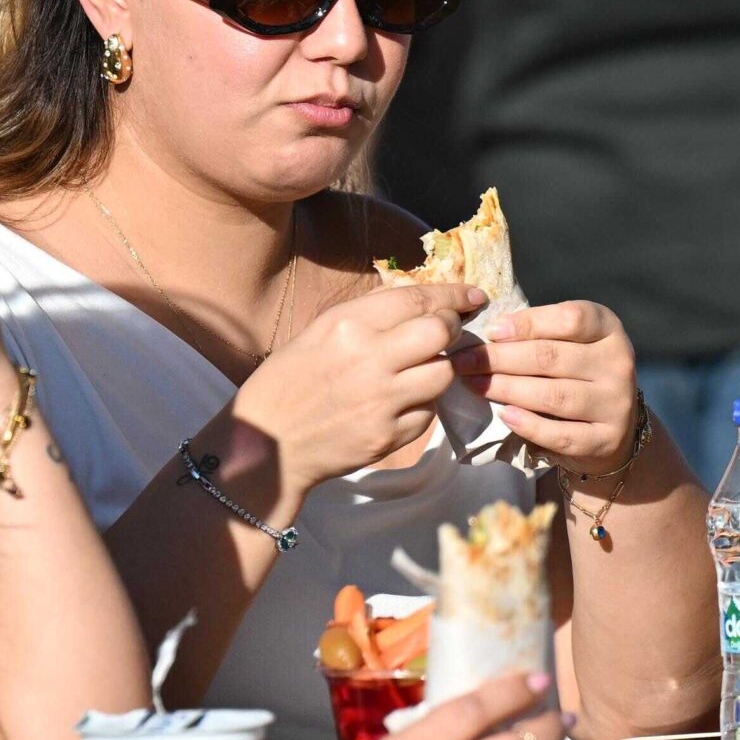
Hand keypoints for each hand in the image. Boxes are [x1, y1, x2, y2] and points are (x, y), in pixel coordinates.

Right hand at [230, 281, 481, 499]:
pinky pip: (428, 413)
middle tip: (448, 334)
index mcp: (348, 324)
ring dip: (439, 370)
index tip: (473, 297)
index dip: (454, 296)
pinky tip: (401, 403)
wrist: (266, 444)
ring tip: (420, 371)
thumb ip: (369, 318)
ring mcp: (382, 401)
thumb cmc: (287, 382)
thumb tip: (419, 306)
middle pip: (440, 333)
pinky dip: (422, 405)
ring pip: (443, 375)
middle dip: (452, 330)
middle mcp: (369, 358)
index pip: (418, 300)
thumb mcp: (319, 332)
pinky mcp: (389, 436)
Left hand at [448, 300, 638, 472]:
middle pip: (552, 358)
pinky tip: (505, 415)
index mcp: (608, 329)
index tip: (491, 331)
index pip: (570, 319)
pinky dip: (529, 425)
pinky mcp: (606, 439)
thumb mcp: (569, 341)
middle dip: (500, 359)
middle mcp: (619, 363)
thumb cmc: (576, 371)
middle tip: (463, 360)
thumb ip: (539, 332)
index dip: (527, 323)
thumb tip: (488, 332)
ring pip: (553, 395)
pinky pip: (561, 434)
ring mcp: (616, 403)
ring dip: (507, 389)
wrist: (612, 424)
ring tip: (474, 385)